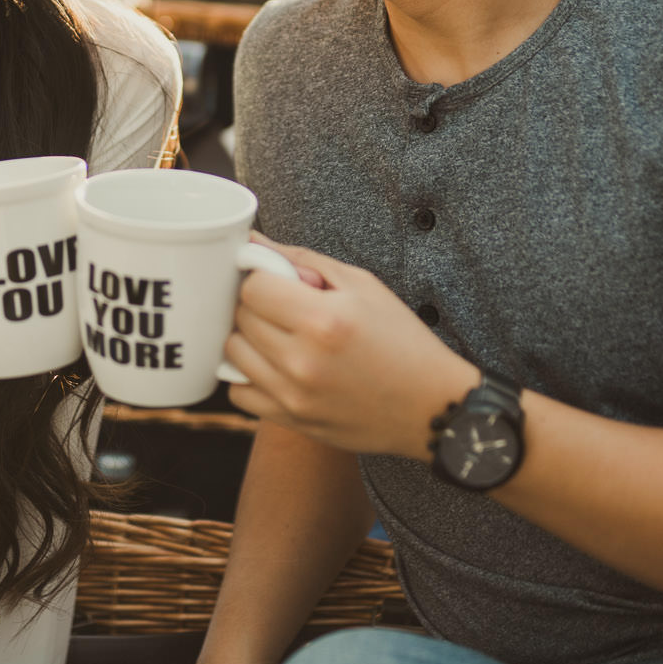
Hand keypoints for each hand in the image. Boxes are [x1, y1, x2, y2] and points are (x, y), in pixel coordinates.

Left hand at [223, 245, 475, 455]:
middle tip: (283, 304)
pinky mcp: (291, 420)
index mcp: (324, 320)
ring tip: (279, 334)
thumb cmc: (401, 339)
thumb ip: (303, 260)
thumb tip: (253, 243)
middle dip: (256, 304)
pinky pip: (238, 393)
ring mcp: (294, 396)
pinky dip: (248, 376)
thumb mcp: (362, 285)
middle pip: (240, 319)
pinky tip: (274, 366)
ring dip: (248, 338)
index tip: (276, 278)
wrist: (431, 407)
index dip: (260, 276)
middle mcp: (303, 361)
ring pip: (231, 355)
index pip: (252, 288)